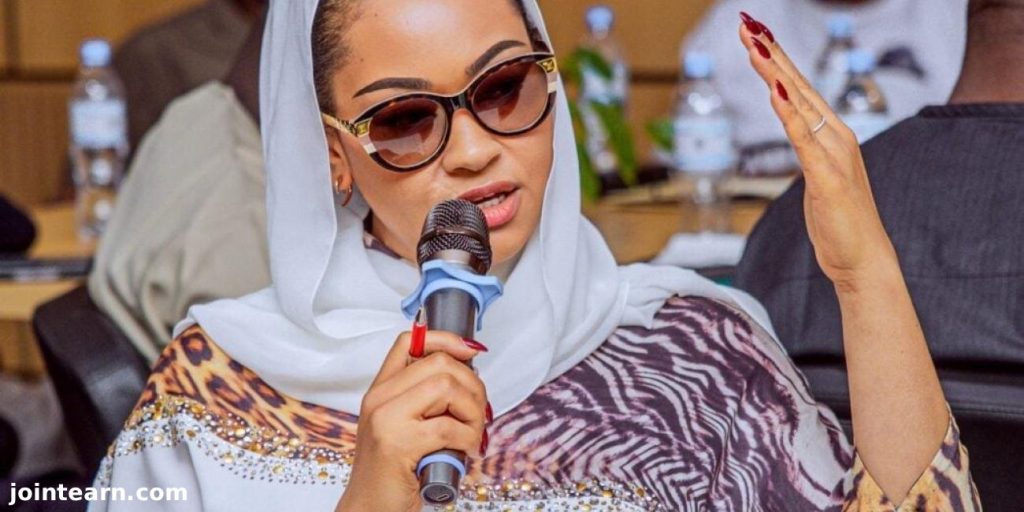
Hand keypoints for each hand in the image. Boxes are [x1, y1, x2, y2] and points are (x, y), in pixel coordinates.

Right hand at [335, 331, 488, 511]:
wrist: (369, 509)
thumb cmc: (392, 473)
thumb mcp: (404, 427)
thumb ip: (425, 402)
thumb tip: (469, 379)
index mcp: (380, 390)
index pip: (411, 341)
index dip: (447, 340)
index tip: (471, 352)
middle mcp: (379, 398)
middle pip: (439, 362)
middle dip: (473, 385)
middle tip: (479, 413)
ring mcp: (386, 419)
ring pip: (446, 387)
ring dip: (474, 412)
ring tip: (473, 435)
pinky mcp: (397, 443)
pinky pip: (448, 426)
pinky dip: (469, 438)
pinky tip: (467, 451)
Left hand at [738, 14, 899, 291]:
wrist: (863, 259)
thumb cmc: (839, 221)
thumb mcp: (816, 177)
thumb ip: (806, 150)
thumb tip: (794, 131)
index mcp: (831, 135)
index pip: (798, 88)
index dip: (776, 59)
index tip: (754, 33)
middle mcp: (835, 136)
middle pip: (796, 85)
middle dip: (770, 52)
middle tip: (746, 22)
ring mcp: (832, 155)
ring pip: (798, 104)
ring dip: (774, 72)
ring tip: (754, 45)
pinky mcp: (827, 177)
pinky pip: (803, 139)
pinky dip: (788, 113)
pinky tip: (773, 92)